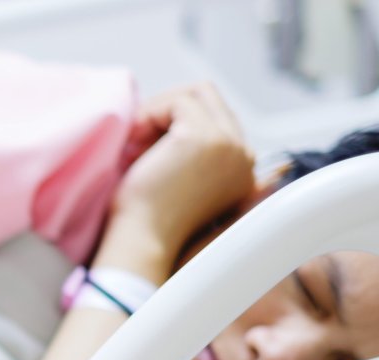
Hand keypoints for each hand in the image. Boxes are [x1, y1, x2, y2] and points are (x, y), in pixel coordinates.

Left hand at [111, 83, 254, 254]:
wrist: (141, 245)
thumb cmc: (147, 221)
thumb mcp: (179, 180)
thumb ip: (189, 152)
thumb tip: (165, 114)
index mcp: (242, 171)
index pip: (215, 119)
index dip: (175, 125)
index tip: (145, 153)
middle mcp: (244, 157)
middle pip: (209, 100)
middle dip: (168, 112)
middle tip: (137, 144)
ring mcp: (229, 145)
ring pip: (194, 95)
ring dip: (158, 112)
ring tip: (135, 146)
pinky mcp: (204, 136)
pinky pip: (176, 101)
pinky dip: (148, 116)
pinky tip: (134, 146)